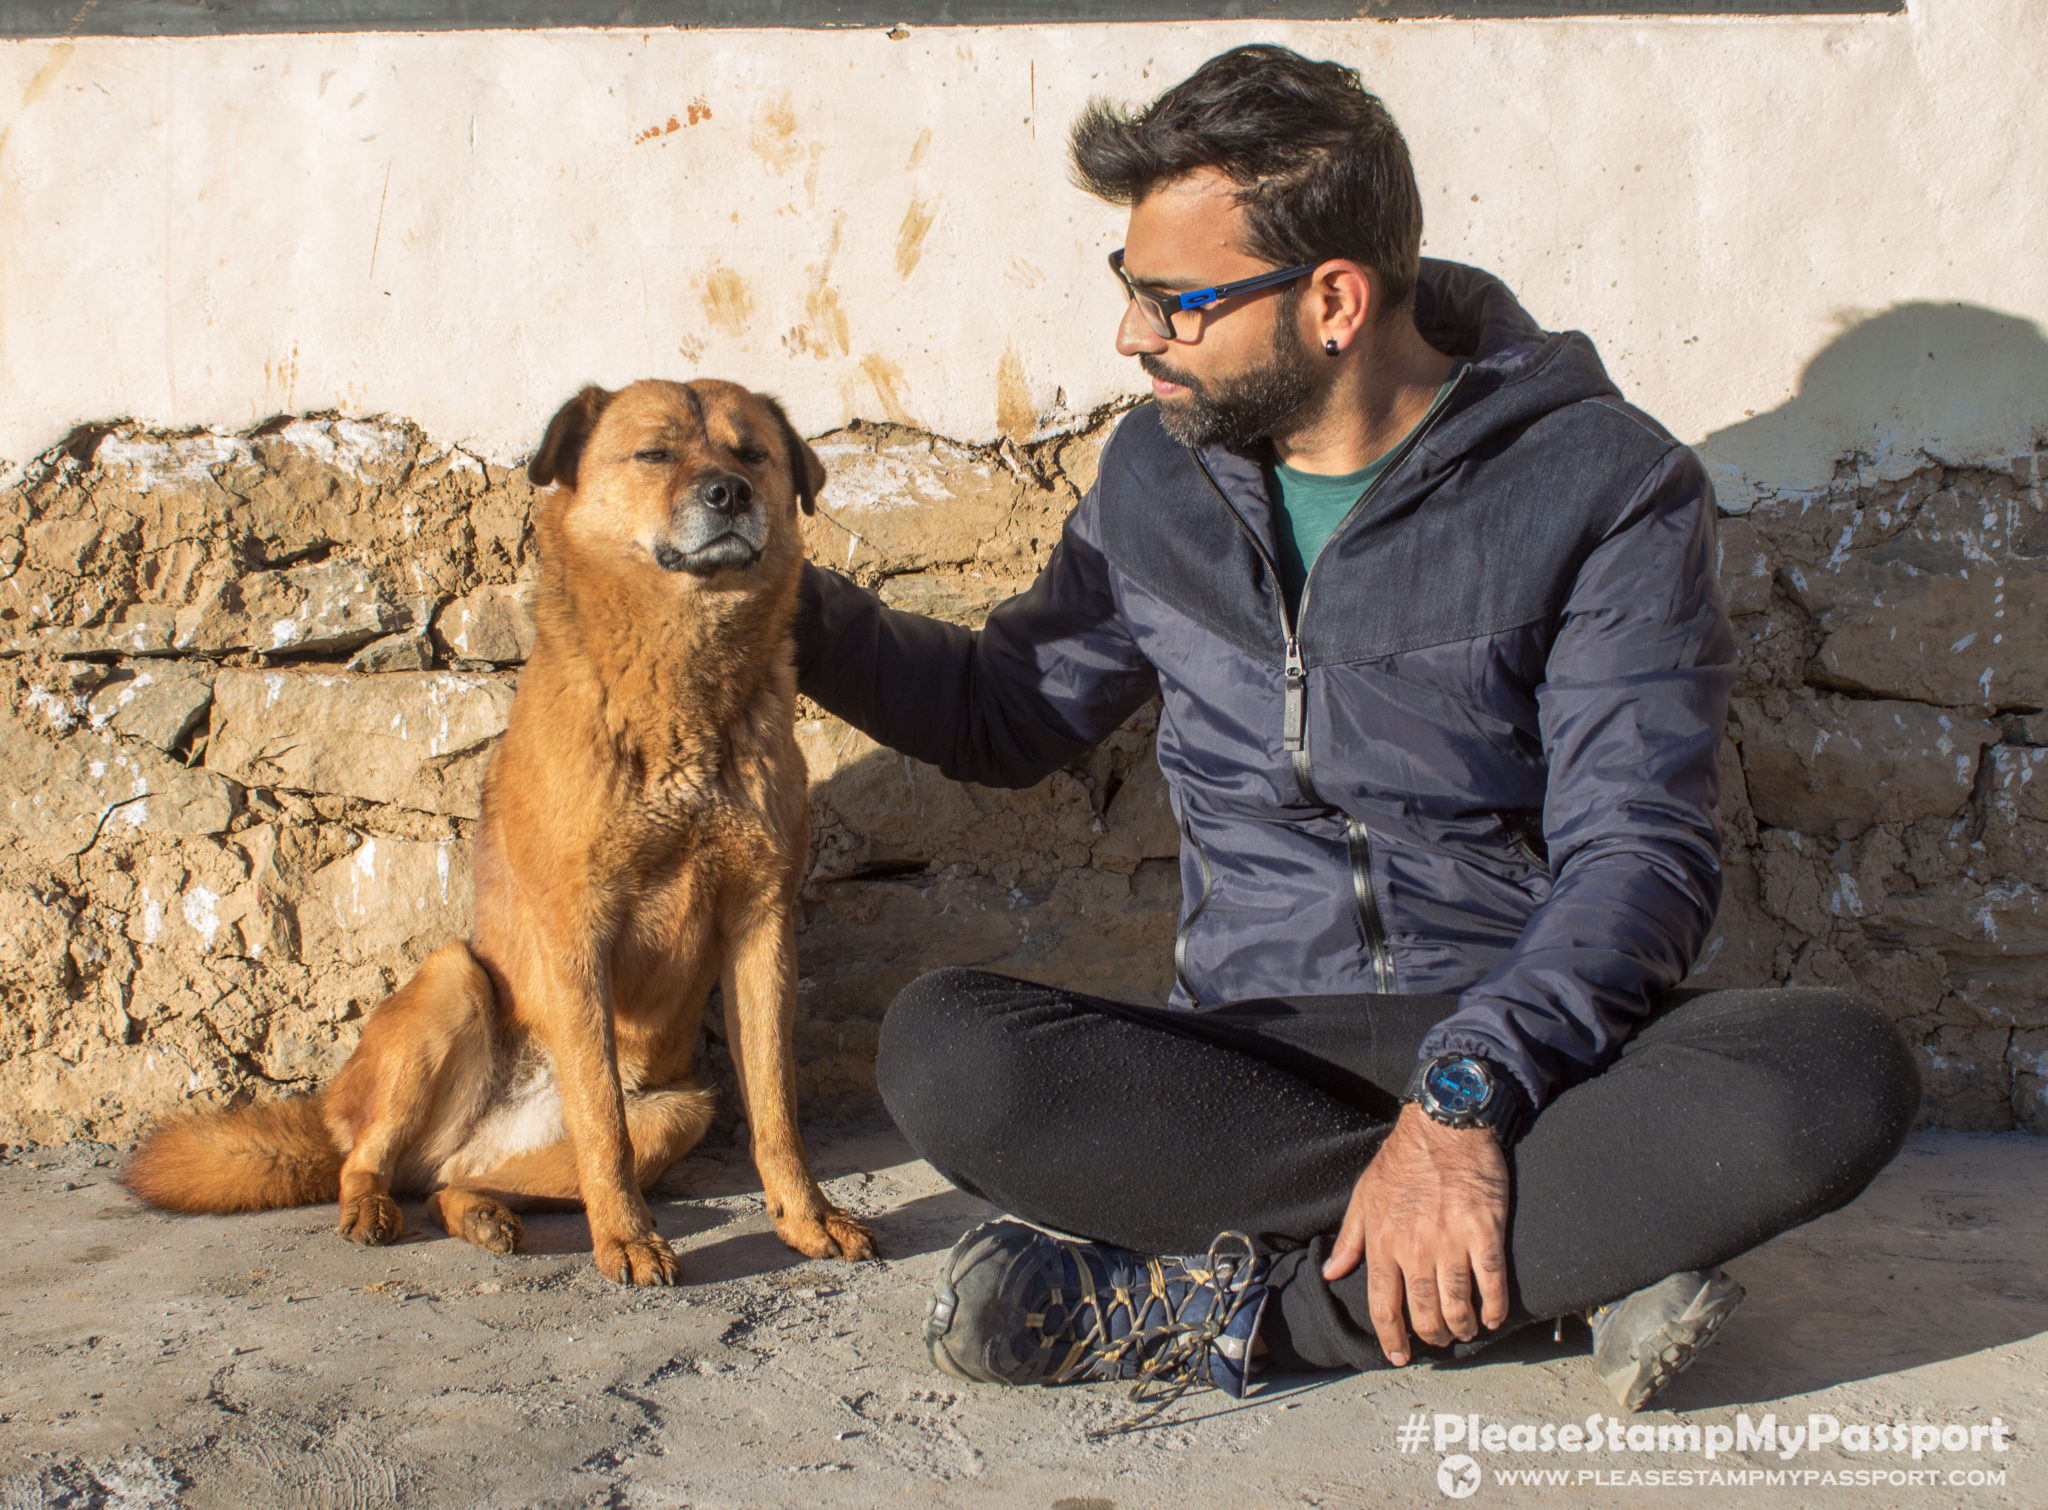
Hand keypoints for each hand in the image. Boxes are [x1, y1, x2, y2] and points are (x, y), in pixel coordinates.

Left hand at [1322, 1102, 1509, 1365]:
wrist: (1443, 1125)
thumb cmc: (1401, 1160)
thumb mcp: (1364, 1196)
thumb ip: (1349, 1239)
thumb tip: (1331, 1273)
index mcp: (1383, 1241)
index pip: (1383, 1305)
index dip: (1392, 1337)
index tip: (1399, 1355)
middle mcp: (1415, 1247)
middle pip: (1423, 1313)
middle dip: (1431, 1337)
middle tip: (1439, 1341)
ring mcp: (1451, 1241)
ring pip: (1456, 1304)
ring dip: (1462, 1327)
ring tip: (1465, 1332)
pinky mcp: (1484, 1231)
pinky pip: (1490, 1282)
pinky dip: (1493, 1307)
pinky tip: (1493, 1318)